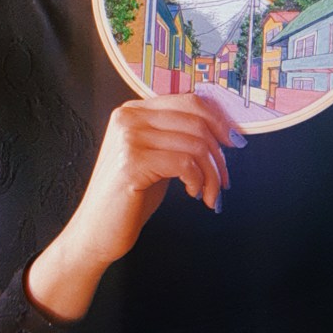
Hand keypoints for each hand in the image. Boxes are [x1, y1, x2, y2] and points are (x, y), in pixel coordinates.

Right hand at [27, 94, 240, 319]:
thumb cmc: (131, 196)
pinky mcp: (131, 163)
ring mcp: (128, 138)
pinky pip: (184, 163)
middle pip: (197, 122)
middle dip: (219, 154)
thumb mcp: (157, 156)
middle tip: (223, 180)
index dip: (219, 120)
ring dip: (212, 173)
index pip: (190, 101)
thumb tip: (223, 129)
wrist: (97, 231)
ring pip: (195, 144)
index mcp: (134, 110)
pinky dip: (198, 180)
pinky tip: (193, 194)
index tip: (235, 143)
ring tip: (209, 193)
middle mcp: (128, 117)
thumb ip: (178, 137)